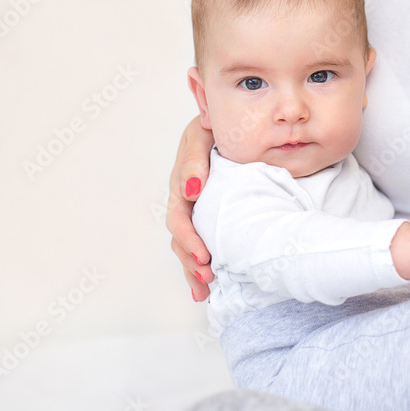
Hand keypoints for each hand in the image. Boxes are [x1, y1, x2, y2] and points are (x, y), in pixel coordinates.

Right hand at [166, 115, 215, 301]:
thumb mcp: (202, 133)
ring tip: (205, 290)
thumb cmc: (216, 125)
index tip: (204, 255)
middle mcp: (184, 198)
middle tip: (208, 276)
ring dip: (193, 269)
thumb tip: (192, 189)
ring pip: (186, 245)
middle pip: (181, 237)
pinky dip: (199, 267)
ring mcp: (194, 209)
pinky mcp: (207, 216)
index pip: (179, 216)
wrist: (230, 121)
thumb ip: (195, 159)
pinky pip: (199, 243)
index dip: (189, 237)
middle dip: (192, 260)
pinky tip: (206, 290)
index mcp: (182, 180)